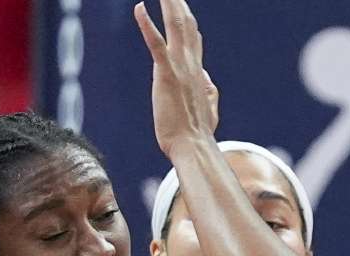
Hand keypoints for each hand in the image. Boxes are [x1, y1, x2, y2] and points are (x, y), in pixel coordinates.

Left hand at [134, 0, 219, 158]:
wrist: (193, 147)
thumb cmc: (197, 134)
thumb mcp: (208, 110)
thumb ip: (209, 93)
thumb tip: (207, 81)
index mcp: (197, 73)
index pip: (193, 40)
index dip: (188, 21)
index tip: (182, 6)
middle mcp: (191, 65)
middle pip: (186, 25)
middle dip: (178, 3)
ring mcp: (180, 68)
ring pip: (175, 26)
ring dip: (169, 3)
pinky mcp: (166, 75)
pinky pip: (156, 44)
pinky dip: (147, 24)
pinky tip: (140, 7)